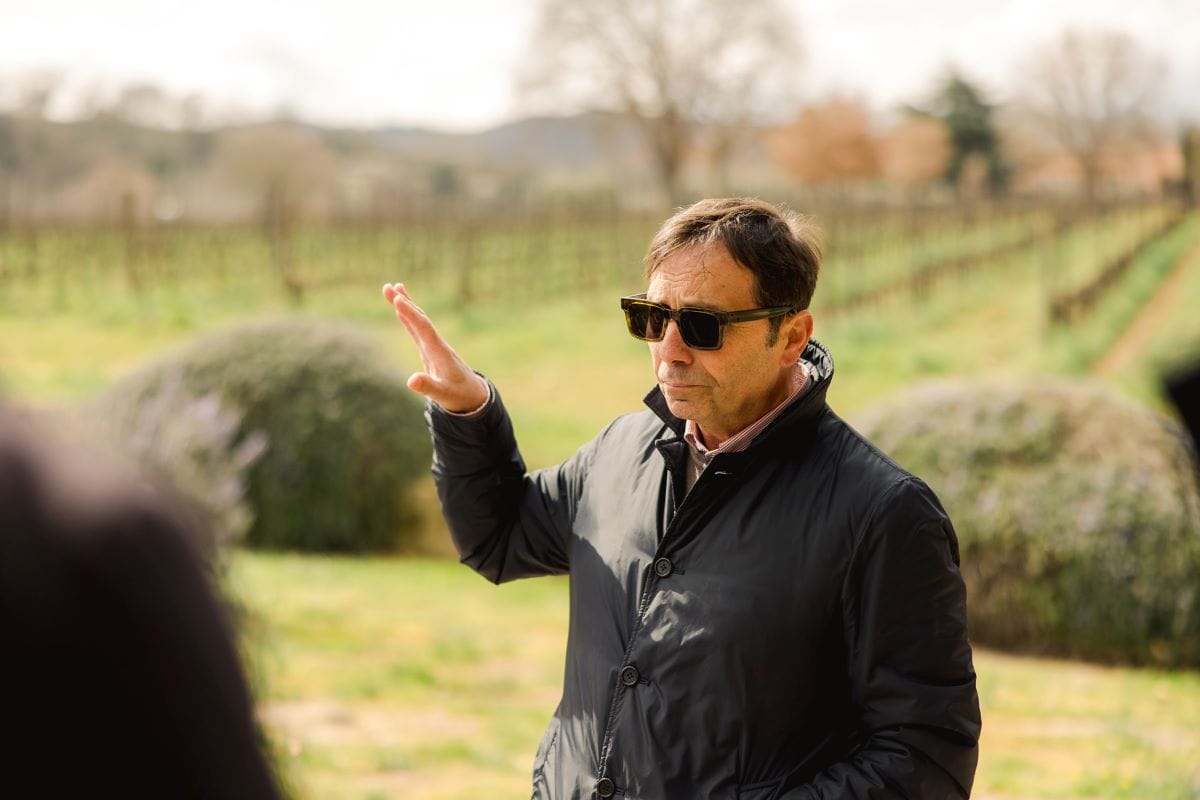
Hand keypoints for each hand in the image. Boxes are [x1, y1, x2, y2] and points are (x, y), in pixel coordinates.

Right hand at [382, 283, 489, 412]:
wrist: (473, 395)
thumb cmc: (458, 396)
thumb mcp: (442, 394)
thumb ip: (428, 387)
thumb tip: (411, 381)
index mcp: (440, 353)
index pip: (424, 328)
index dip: (411, 314)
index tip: (397, 300)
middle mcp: (437, 344)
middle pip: (420, 319)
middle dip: (405, 303)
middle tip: (388, 286)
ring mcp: (434, 345)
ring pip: (419, 320)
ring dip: (406, 305)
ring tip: (392, 288)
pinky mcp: (430, 349)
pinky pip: (418, 329)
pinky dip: (408, 317)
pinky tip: (401, 309)